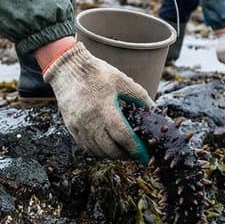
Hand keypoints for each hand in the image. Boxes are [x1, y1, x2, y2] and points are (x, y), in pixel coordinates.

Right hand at [42, 41, 151, 161]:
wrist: (68, 69)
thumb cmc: (98, 74)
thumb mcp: (122, 81)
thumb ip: (140, 97)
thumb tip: (156, 111)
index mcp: (105, 109)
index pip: (123, 137)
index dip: (136, 148)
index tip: (145, 154)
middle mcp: (90, 121)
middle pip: (110, 149)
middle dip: (125, 155)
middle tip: (135, 153)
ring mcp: (79, 126)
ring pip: (97, 151)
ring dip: (111, 154)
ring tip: (122, 150)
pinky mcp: (71, 128)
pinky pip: (86, 147)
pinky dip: (98, 150)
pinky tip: (106, 145)